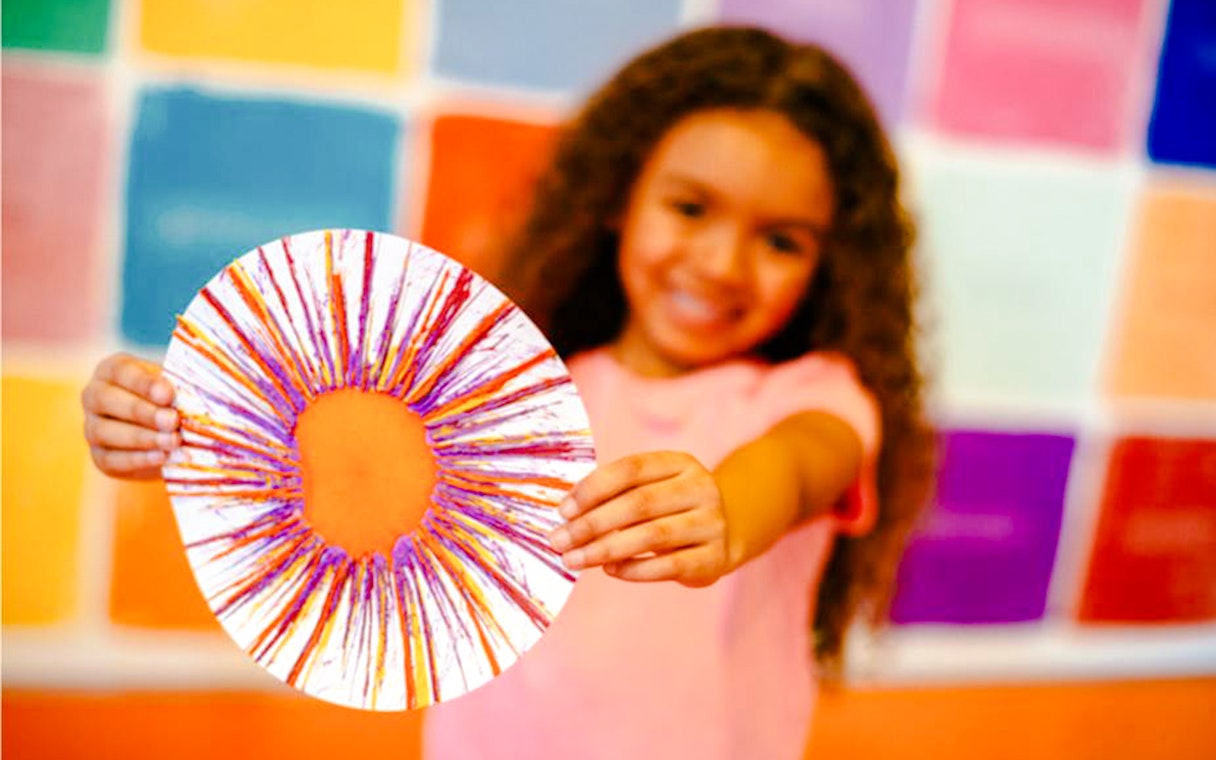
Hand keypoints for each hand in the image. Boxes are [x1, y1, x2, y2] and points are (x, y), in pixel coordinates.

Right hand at [81, 352, 179, 478]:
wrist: (164, 431)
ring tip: (173, 441)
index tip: (168, 395)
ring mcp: (92, 427)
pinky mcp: (100, 456)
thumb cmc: (172, 398)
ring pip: (106, 432)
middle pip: (107, 400)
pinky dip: (139, 459)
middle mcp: (94, 396)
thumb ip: (179, 386)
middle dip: (143, 412)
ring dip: (143, 438)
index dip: (144, 383)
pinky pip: (112, 459)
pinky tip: (163, 456)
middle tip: (172, 420)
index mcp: (112, 370)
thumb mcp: (174, 384)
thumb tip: (192, 396)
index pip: (121, 371)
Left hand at [548, 451, 735, 587]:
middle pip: (639, 503)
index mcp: (680, 463)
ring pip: (652, 535)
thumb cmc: (671, 509)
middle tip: (559, 540)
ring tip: (573, 560)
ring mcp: (712, 523)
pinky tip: (609, 570)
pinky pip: (669, 566)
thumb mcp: (652, 489)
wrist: (727, 533)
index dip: (593, 488)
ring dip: (605, 549)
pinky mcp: (714, 557)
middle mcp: (701, 488)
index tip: (563, 510)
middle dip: (592, 524)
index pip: (631, 469)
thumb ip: (616, 495)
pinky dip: (634, 569)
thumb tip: (567, 515)